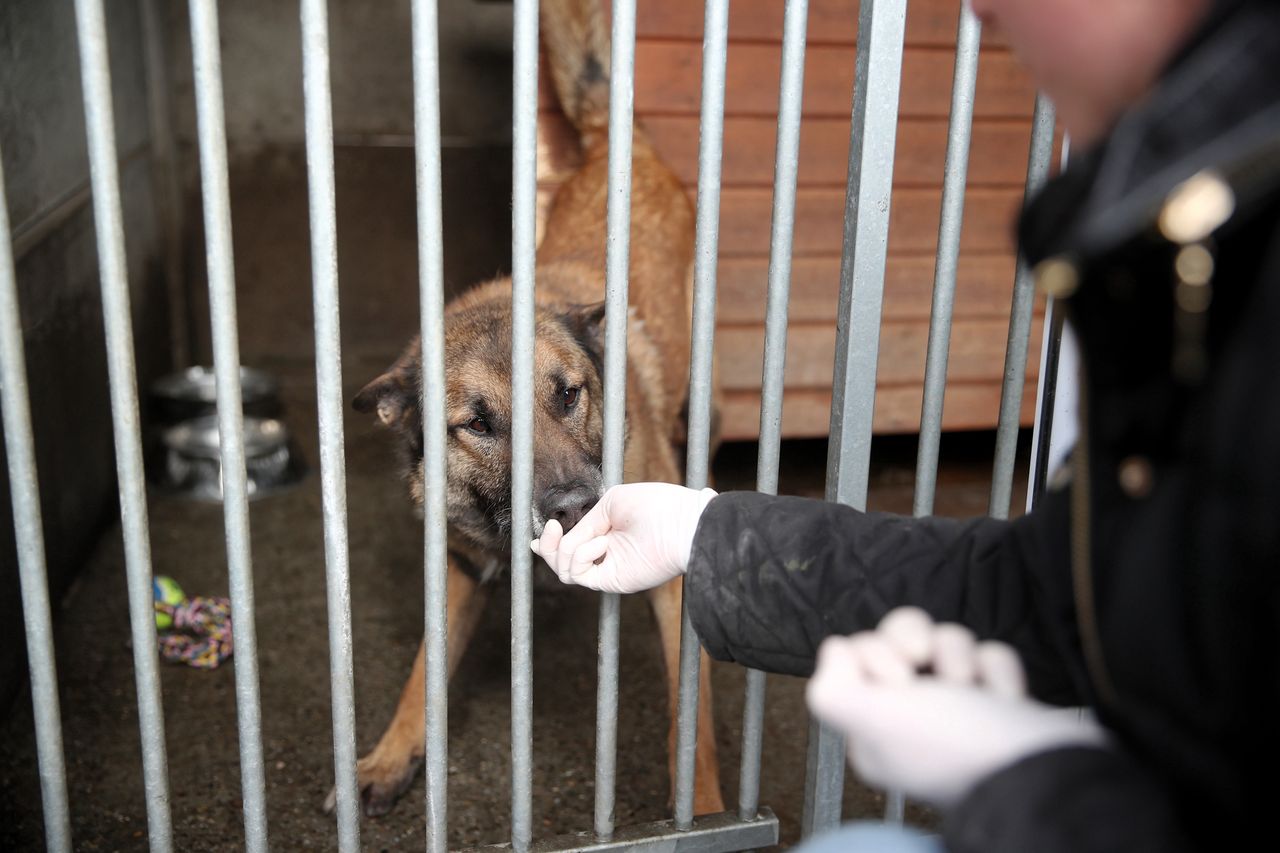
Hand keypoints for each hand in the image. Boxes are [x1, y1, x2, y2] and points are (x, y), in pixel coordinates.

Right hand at [530, 482, 716, 592]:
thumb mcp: (611, 503)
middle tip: (553, 529)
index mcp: (605, 531)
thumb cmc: (656, 506)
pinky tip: (602, 543)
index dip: (551, 541)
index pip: (570, 543)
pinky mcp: (612, 580)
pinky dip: (582, 556)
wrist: (683, 525)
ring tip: (596, 536)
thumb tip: (563, 539)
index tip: (549, 528)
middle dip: (549, 547)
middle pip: (561, 560)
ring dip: (569, 549)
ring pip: (566, 570)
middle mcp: (604, 552)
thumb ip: (585, 522)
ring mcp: (608, 567)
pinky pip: (581, 574)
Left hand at [806, 608, 1106, 807]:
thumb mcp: (872, 719)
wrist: (1044, 768)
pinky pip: (987, 655)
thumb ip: (832, 688)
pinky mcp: (998, 700)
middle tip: (929, 668)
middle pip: (898, 639)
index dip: (875, 652)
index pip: (853, 657)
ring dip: (961, 656)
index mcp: (873, 731)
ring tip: (972, 689)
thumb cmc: (956, 746)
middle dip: (919, 642)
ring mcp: (957, 709)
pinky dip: (998, 670)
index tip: (897, 680)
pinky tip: (1004, 698)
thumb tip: (835, 652)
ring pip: (944, 641)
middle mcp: (910, 720)